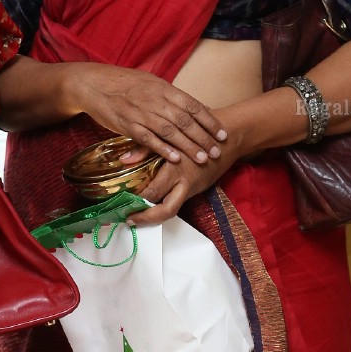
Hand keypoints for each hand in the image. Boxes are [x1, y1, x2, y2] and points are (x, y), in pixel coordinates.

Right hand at [67, 64, 228, 169]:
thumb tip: (191, 107)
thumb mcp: (150, 83)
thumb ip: (170, 95)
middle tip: (217, 151)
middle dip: (204, 138)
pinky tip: (176, 159)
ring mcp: (142, 113)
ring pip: (170, 132)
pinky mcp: (128, 125)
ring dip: (188, 146)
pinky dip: (163, 149)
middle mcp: (156, 100)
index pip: (193, 106)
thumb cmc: (124, 84)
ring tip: (202, 158)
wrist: (94, 84)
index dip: (210, 121)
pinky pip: (149, 139)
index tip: (222, 134)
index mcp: (164, 88)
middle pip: (185, 121)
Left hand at [132, 120, 248, 223]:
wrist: (228, 139)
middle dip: (146, 218)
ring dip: (155, 216)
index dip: (136, 202)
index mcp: (176, 168)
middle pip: (166, 210)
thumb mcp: (170, 136)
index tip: (122, 205)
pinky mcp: (196, 189)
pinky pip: (178, 202)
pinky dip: (164, 205)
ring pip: (173, 210)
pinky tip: (152, 204)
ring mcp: (192, 188)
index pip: (153, 192)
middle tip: (129, 218)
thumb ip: (145, 148)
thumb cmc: (197, 133)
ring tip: (138, 216)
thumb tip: (124, 159)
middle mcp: (185, 182)